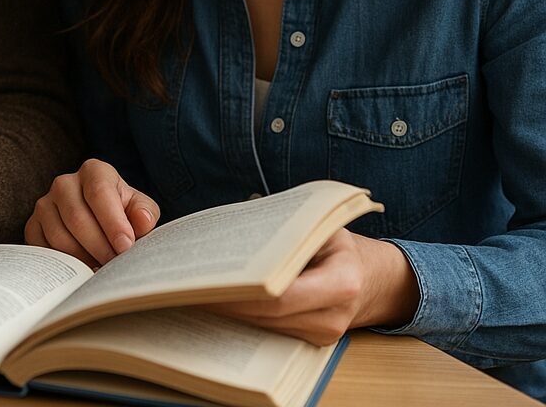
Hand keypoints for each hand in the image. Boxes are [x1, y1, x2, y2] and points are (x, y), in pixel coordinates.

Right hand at [24, 158, 158, 267]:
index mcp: (94, 171)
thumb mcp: (139, 209)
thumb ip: (144, 213)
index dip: (112, 222)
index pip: (99, 193)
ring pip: (59, 236)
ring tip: (101, 268)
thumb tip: (142, 221)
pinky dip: (62, 263)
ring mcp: (45, 203)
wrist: (99, 221)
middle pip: (77, 218)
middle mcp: (64, 183)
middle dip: (99, 246)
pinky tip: (81, 268)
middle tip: (115, 266)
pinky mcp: (33, 225)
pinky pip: (42, 248)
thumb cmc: (123, 213)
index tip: (125, 247)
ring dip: (82, 258)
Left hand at [207, 228, 419, 343]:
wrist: (376, 279)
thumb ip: (288, 227)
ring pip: (267, 328)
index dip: (242, 290)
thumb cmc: (342, 243)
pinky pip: (273, 332)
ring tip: (195, 292)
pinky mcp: (312, 342)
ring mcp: (324, 336)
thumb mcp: (324, 224)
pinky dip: (245, 318)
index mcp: (342, 282)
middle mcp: (333, 317)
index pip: (281, 294)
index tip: (209, 277)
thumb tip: (238, 226)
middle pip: (268, 316)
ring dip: (231, 312)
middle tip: (190, 285)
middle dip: (228, 301)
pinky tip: (218, 302)